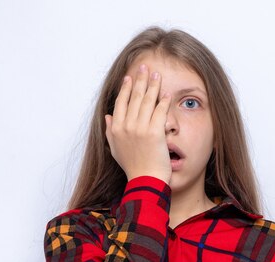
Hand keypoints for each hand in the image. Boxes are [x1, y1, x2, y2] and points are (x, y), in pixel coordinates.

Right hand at [104, 63, 172, 183]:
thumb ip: (110, 132)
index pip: (121, 102)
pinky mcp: (155, 132)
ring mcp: (140, 129)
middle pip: (134, 97)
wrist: (145, 181)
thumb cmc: (132, 168)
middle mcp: (127, 126)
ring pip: (147, 101)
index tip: (129, 77)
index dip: (126, 88)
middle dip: (140, 80)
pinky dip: (163, 102)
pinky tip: (166, 94)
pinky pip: (160, 112)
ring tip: (157, 75)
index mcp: (116, 129)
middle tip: (145, 67)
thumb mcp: (116, 150)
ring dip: (153, 86)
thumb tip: (107, 116)